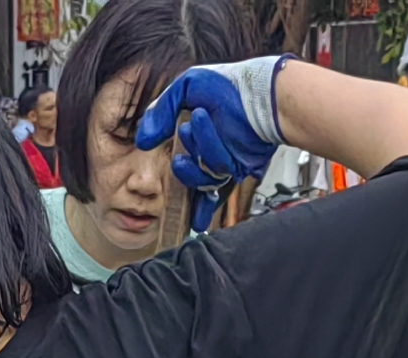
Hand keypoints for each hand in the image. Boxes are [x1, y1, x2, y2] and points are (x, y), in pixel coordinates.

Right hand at [134, 57, 283, 214]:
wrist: (263, 96)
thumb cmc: (229, 86)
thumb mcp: (186, 87)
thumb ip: (160, 110)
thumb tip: (143, 142)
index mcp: (193, 130)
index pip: (172, 151)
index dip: (163, 154)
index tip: (154, 146)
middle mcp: (206, 149)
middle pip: (183, 173)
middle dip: (182, 156)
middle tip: (186, 129)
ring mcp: (221, 162)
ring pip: (199, 177)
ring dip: (201, 148)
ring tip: (203, 121)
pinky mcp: (236, 173)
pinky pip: (216, 189)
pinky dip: (205, 208)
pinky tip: (197, 221)